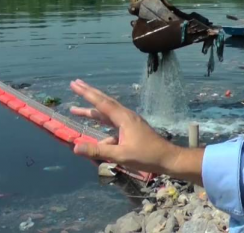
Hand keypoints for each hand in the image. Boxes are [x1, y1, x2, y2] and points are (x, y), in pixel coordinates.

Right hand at [68, 79, 203, 182]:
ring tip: (75, 110)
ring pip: (106, 113)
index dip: (86, 93)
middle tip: (75, 84)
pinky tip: (99, 143)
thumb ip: (98, 151)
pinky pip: (112, 125)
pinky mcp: (131, 129)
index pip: (101, 103)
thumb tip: (75, 147)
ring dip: (92, 112)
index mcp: (123, 118)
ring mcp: (129, 122)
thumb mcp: (121, 155)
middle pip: (104, 102)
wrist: (168, 158)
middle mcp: (126, 116)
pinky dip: (102, 128)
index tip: (74, 84)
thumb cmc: (146, 156)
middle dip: (88, 94)